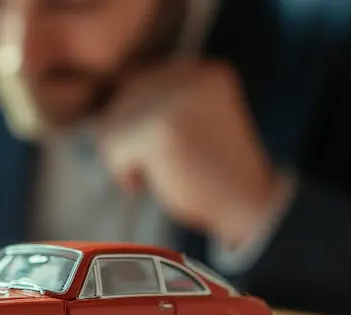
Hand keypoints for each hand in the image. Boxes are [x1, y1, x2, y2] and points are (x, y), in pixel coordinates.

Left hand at [93, 61, 288, 249]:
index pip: (139, 85)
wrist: (248, 208)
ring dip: (123, 157)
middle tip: (155, 168)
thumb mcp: (189, 124)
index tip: (163, 151)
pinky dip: (122, 173)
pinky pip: (112, 147)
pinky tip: (148, 184)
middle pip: (123, 100)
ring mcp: (175, 98)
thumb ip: (157, 105)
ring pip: (112, 124)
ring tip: (154, 174)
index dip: (139, 123)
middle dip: (129, 139)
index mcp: (203, 70)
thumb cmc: (212, 175)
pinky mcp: (161, 126)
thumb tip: (102, 111)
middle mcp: (191, 74)